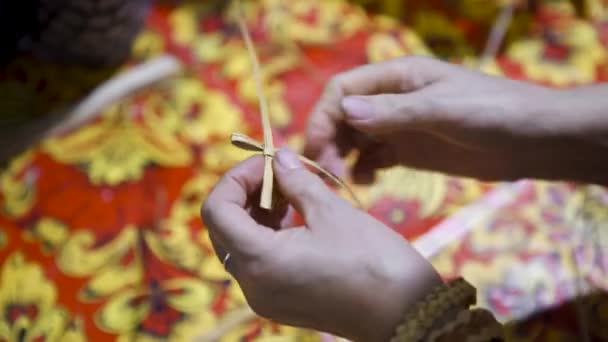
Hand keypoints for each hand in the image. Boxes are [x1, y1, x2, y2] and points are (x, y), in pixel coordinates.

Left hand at [201, 150, 440, 340]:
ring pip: (240, 244)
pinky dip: (268, 234)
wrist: (407, 314)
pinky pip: (259, 262)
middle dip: (246, 193)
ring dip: (257, 212)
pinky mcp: (281, 302)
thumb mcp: (331, 211)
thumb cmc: (372, 259)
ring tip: (292, 191)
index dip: (236, 178)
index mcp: (259, 260)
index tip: (268, 161)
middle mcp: (252, 285)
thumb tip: (279, 157)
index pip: (216, 210)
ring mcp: (265, 297)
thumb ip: (296, 180)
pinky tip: (296, 216)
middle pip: (224, 228)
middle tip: (279, 172)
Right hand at [305, 56, 607, 183]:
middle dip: (330, 141)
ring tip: (344, 181)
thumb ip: (393, 112)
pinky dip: (364, 170)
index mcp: (397, 77)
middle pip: (344, 116)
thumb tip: (343, 112)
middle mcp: (392, 99)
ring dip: (343, 157)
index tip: (317, 148)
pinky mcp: (410, 151)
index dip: (324, 116)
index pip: (344, 89)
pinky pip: (375, 159)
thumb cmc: (492, 112)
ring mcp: (400, 127)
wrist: (533, 140)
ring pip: (355, 139)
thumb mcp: (441, 109)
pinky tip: (367, 183)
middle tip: (329, 172)